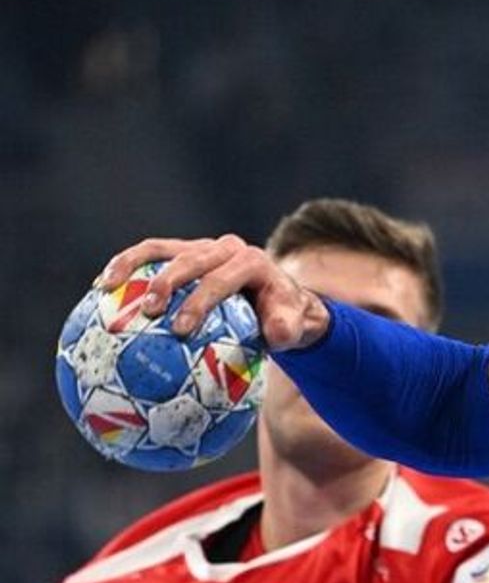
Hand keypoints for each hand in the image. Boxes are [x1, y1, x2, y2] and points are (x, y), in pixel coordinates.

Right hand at [96, 235, 329, 350]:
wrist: (280, 300)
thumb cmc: (282, 318)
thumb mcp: (293, 326)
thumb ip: (287, 329)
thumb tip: (276, 335)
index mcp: (253, 263)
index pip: (224, 279)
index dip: (201, 301)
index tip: (182, 328)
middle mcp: (227, 248)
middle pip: (192, 260)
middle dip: (168, 283)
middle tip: (150, 313)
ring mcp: (203, 247)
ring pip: (164, 249)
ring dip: (135, 265)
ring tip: (109, 289)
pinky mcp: (183, 251)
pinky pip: (151, 254)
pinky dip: (126, 265)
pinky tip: (103, 289)